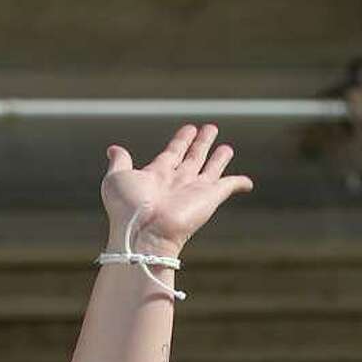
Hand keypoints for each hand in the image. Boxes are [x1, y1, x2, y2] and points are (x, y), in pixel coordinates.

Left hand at [102, 122, 251, 256]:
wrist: (143, 234)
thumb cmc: (127, 209)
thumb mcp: (117, 179)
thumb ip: (119, 162)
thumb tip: (113, 149)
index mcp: (157, 175)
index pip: (173, 152)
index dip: (181, 140)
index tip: (189, 128)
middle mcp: (178, 182)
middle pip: (193, 158)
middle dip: (201, 143)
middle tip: (210, 128)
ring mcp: (194, 190)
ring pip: (211, 169)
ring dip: (219, 158)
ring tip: (227, 147)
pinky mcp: (210, 198)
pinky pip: (229, 187)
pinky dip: (239, 183)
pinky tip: (248, 183)